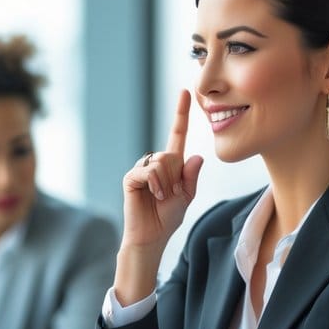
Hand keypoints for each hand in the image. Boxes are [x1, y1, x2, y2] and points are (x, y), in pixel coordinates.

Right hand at [113, 91, 203, 303]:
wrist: (152, 237)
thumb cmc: (168, 218)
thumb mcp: (187, 196)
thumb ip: (192, 177)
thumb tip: (196, 157)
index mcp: (171, 165)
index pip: (177, 134)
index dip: (180, 113)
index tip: (185, 91)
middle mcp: (155, 163)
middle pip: (171, 154)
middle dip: (176, 177)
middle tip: (170, 195)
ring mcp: (142, 169)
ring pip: (161, 162)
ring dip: (167, 183)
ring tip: (160, 198)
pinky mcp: (131, 177)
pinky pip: (149, 171)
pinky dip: (155, 184)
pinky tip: (154, 196)